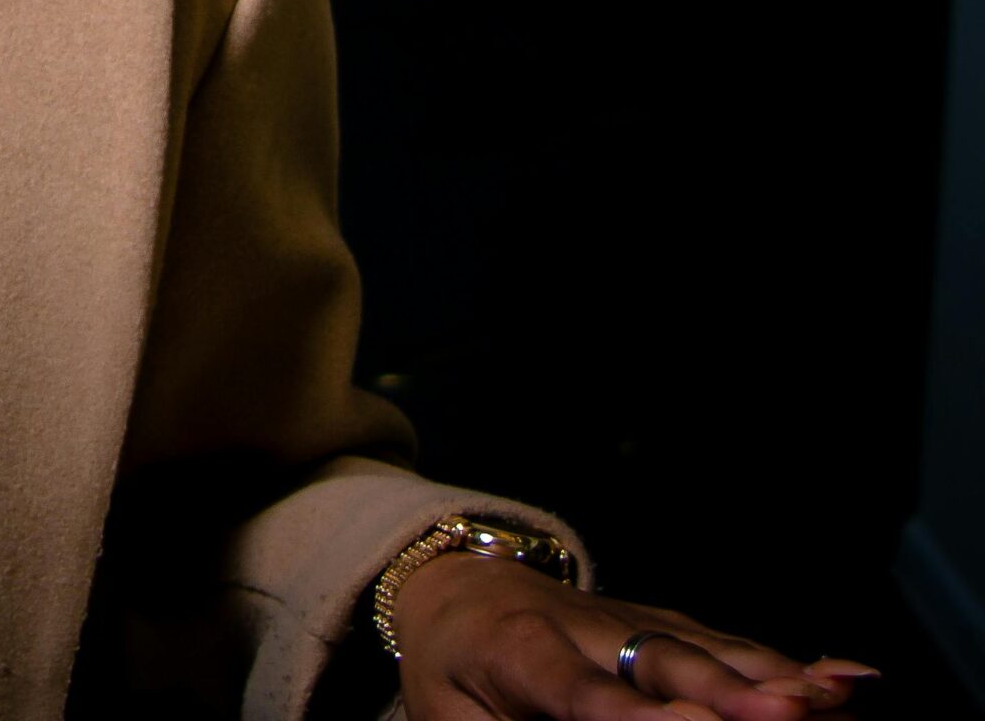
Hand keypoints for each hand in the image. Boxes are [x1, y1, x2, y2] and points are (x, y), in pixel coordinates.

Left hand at [390, 550, 881, 719]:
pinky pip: (731, 646)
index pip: (581, 691)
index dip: (632, 716)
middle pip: (661, 660)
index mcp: (522, 650)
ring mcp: (636, 621)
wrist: (454, 585)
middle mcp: (588, 628)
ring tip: (833, 701)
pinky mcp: (671, 626)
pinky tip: (845, 682)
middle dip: (727, 691)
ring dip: (772, 676)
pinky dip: (788, 665)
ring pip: (708, 649)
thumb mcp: (449, 716)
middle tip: (786, 715)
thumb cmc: (452, 671)